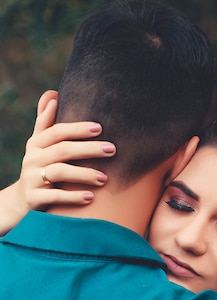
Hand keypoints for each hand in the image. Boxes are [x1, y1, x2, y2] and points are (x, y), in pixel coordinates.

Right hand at [17, 90, 115, 213]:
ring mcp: (32, 179)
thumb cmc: (38, 169)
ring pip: (59, 172)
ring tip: (104, 178)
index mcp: (36, 144)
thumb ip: (46, 123)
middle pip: (62, 150)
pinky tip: (91, 198)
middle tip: (112, 149)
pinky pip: (55, 197)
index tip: (100, 127)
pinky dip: (73, 197)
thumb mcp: (38, 146)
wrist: (20, 201)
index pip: (58, 131)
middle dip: (88, 149)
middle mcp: (32, 159)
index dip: (78, 128)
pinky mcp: (34, 199)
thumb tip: (53, 95)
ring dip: (84, 174)